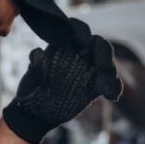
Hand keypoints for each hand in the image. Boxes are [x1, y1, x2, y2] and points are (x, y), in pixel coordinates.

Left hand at [2, 18, 122, 143]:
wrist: (37, 114)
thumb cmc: (31, 92)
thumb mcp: (30, 81)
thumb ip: (36, 68)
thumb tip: (38, 53)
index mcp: (62, 45)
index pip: (75, 29)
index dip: (81, 31)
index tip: (82, 42)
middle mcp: (79, 54)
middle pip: (98, 44)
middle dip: (103, 53)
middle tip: (102, 66)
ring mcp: (89, 69)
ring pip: (107, 63)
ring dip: (109, 72)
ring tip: (104, 88)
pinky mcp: (96, 85)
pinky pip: (111, 82)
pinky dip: (114, 88)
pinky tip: (111, 97)